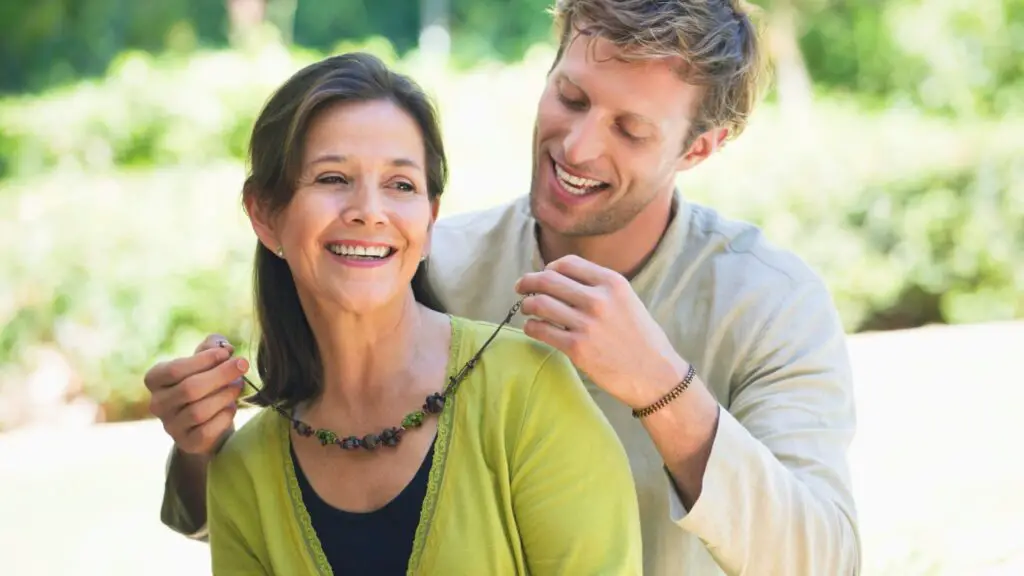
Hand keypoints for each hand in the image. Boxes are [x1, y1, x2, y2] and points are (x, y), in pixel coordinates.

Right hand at [144, 334, 248, 455]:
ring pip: (199, 411)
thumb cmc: (205, 382)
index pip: (175, 369)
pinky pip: (207, 431)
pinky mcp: (187, 443)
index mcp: (155, 379)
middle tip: (242, 365)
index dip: (204, 359)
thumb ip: (213, 346)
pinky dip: (224, 417)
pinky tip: (232, 407)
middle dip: (221, 375)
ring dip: (224, 395)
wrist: (207, 420)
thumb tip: (225, 347)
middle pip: (189, 389)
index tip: (227, 353)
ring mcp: (170, 426)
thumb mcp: (205, 360)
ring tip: (238, 386)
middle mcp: (157, 404)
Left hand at [514, 255, 688, 408]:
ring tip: (526, 308)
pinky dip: (530, 326)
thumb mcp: (628, 300)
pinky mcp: (576, 348)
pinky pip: (541, 330)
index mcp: (613, 283)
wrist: (656, 375)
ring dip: (527, 304)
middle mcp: (599, 299)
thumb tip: (562, 279)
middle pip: (548, 280)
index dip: (549, 267)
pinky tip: (532, 327)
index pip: (568, 263)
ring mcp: (586, 324)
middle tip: (520, 287)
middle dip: (529, 282)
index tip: (543, 275)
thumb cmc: (641, 338)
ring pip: (540, 304)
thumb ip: (600, 287)